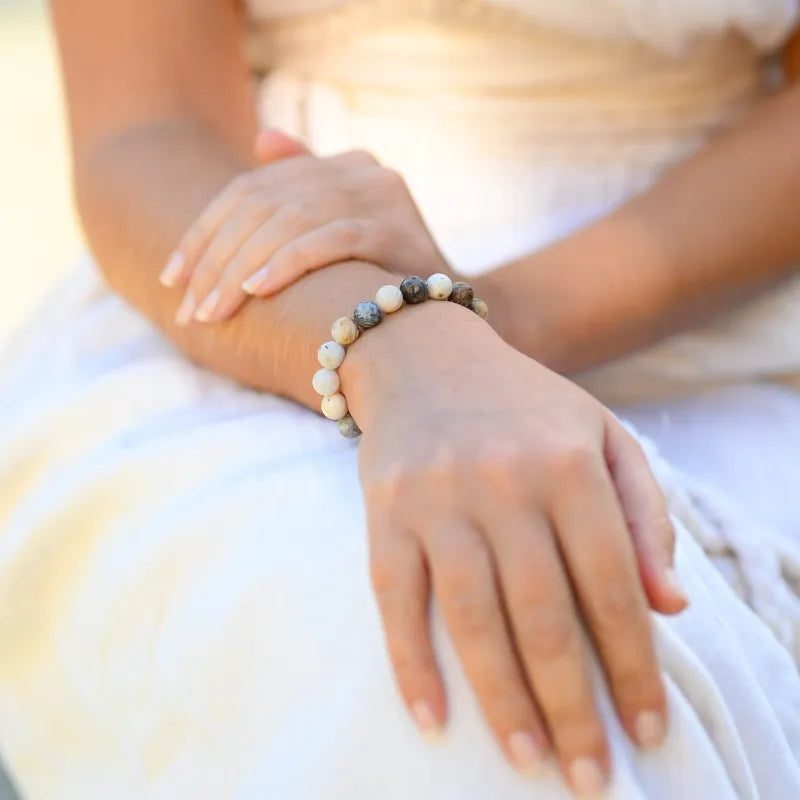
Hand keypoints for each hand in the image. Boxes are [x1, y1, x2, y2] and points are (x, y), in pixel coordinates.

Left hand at [160, 130, 448, 324]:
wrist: (447, 310)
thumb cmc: (383, 276)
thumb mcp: (340, 228)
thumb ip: (303, 186)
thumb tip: (262, 140)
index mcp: (339, 165)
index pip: (252, 189)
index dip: (205, 232)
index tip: (172, 278)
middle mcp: (358, 168)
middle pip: (264, 206)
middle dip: (217, 259)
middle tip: (188, 309)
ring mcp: (379, 195)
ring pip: (289, 222)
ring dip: (241, 269)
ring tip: (212, 311)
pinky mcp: (395, 228)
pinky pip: (328, 241)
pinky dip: (288, 263)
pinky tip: (256, 289)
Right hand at [342, 302, 686, 795]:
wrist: (425, 356)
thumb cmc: (523, 406)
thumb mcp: (601, 436)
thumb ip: (643, 515)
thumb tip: (670, 607)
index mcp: (569, 463)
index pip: (613, 584)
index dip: (634, 665)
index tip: (647, 729)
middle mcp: (503, 481)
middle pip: (544, 615)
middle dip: (573, 706)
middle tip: (591, 777)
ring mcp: (437, 497)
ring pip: (472, 618)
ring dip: (503, 701)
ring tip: (529, 761)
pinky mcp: (384, 510)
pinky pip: (394, 598)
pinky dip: (411, 662)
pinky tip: (432, 718)